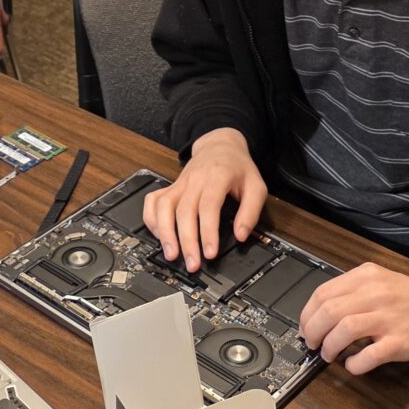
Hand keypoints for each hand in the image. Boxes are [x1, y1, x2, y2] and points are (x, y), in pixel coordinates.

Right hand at [142, 128, 266, 272]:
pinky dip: (152, 219)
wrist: (220, 145)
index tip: (210, 252)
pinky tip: (159, 235)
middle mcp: (195, 179)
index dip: (208, 231)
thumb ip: (251, 211)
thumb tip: (241, 235)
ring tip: (171, 254)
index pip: (208, 205)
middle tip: (192, 263)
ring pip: (165, 206)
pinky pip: (154, 201)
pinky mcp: (171, 187)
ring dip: (165, 232)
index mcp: (217, 176)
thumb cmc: (238, 167)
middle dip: (187, 241)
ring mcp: (180, 183)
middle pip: (185, 211)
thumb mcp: (256, 186)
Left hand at [299, 262, 408, 374]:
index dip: (307, 314)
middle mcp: (375, 293)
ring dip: (328, 348)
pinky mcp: (399, 342)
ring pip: (342, 330)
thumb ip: (353, 292)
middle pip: (328, 311)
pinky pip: (367, 356)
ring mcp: (387, 317)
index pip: (323, 293)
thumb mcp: (381, 281)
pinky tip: (353, 365)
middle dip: (312, 332)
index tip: (305, 327)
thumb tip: (322, 314)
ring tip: (329, 355)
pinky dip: (353, 364)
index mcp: (366, 276)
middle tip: (312, 344)